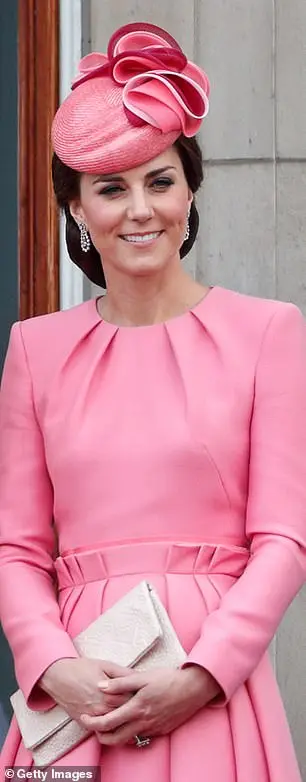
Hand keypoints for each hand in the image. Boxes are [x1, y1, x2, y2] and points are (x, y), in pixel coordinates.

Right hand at [39, 658, 132, 722]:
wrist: (58, 676)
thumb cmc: (81, 668)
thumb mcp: (105, 665)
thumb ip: (123, 672)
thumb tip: (139, 676)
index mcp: (110, 693)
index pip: (133, 700)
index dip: (140, 696)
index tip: (143, 693)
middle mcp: (102, 708)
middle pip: (126, 714)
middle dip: (133, 708)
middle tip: (139, 702)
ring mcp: (93, 718)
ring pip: (115, 724)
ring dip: (122, 719)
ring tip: (127, 710)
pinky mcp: (85, 723)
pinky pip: (101, 730)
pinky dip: (110, 727)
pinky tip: (114, 719)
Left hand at [79, 665, 220, 744]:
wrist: (193, 689)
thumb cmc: (168, 679)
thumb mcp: (143, 677)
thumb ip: (120, 683)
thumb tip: (100, 687)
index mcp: (136, 708)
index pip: (107, 723)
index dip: (92, 723)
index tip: (83, 719)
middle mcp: (143, 722)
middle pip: (115, 739)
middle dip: (100, 736)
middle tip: (93, 728)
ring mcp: (153, 729)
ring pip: (128, 740)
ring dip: (115, 736)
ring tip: (108, 727)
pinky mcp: (161, 731)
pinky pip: (141, 737)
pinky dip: (131, 734)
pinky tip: (129, 724)